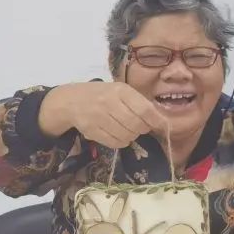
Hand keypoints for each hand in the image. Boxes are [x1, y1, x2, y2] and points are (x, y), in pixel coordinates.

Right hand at [39, 82, 168, 148]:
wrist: (72, 100)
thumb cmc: (103, 95)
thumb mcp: (122, 92)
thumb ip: (140, 103)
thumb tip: (162, 121)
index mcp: (120, 90)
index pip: (145, 109)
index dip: (156, 121)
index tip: (162, 126)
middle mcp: (108, 102)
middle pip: (136, 125)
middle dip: (143, 129)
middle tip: (141, 127)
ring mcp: (98, 117)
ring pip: (127, 136)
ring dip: (132, 136)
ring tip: (128, 129)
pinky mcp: (90, 130)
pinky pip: (114, 143)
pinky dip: (121, 142)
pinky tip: (118, 134)